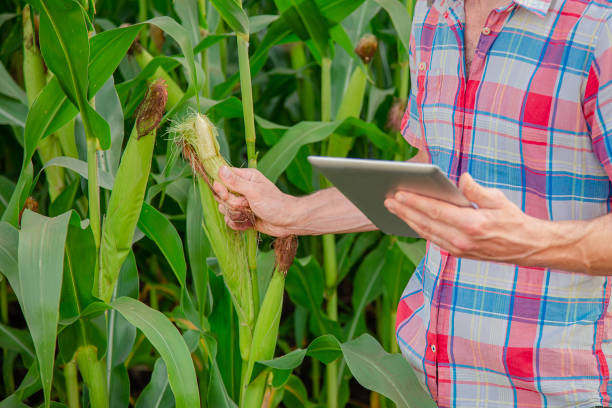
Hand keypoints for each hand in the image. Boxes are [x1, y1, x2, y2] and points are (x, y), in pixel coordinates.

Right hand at [213, 166, 297, 236]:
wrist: (288, 222)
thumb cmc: (275, 203)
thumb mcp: (254, 191)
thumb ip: (236, 182)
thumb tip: (221, 169)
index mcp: (246, 178)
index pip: (222, 177)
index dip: (221, 187)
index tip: (226, 194)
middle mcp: (242, 189)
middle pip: (222, 195)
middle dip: (231, 203)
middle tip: (245, 204)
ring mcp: (242, 203)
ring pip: (225, 208)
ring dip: (235, 214)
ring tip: (250, 213)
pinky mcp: (244, 216)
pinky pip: (230, 220)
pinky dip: (237, 223)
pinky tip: (248, 222)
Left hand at [383, 173, 551, 264]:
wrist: (527, 248)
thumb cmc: (513, 220)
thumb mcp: (499, 200)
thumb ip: (477, 190)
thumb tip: (461, 179)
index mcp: (472, 224)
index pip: (436, 211)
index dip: (415, 202)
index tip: (399, 193)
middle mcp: (462, 240)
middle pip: (425, 223)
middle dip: (404, 210)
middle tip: (387, 199)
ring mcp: (459, 249)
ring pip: (426, 233)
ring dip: (407, 220)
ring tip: (393, 208)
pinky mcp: (458, 254)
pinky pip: (433, 240)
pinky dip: (419, 229)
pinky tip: (409, 220)